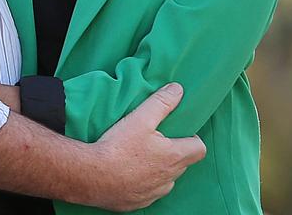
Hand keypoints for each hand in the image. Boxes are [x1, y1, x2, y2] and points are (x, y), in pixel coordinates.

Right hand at [87, 83, 205, 211]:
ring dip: (159, 169)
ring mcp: (154, 193)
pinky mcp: (139, 202)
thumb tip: (178, 89)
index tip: (178, 132)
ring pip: (166, 179)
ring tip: (139, 156)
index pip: (199, 149)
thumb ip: (162, 102)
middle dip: (173, 151)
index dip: (192, 138)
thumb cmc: (118, 147)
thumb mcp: (140, 118)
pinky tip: (128, 172)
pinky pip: (149, 192)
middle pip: (182, 163)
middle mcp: (169, 179)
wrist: (92, 177)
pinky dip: (143, 182)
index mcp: (174, 157)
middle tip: (155, 139)